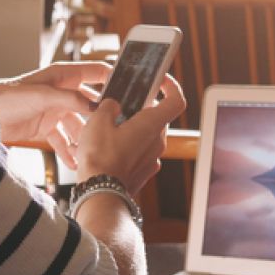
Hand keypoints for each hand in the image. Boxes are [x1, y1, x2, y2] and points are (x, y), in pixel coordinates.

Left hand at [0, 61, 110, 169]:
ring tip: (93, 153)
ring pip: (78, 125)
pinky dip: (69, 151)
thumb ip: (71, 99)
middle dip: (101, 118)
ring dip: (84, 139)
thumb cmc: (9, 97)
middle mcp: (62, 91)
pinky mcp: (46, 127)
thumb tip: (96, 106)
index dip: (113, 79)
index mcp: (63, 75)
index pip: (95, 72)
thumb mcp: (43, 95)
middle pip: (90, 104)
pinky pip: (63, 140)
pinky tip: (76, 163)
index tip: (131, 91)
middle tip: (116, 131)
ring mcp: (55, 110)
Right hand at [76, 75, 185, 195]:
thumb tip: (113, 105)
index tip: (160, 80)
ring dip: (134, 127)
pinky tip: (110, 147)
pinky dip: (131, 145)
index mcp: (152, 125)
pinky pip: (142, 151)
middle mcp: (158, 141)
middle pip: (159, 116)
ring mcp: (153, 158)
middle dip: (142, 108)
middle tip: (122, 104)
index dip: (171, 86)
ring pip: (149, 135)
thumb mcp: (98, 120)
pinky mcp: (145, 171)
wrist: (99, 194)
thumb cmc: (100, 158)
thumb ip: (109, 106)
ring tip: (110, 127)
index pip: (176, 100)